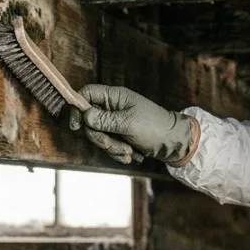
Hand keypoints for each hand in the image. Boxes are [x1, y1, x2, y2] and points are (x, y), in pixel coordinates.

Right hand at [69, 85, 196, 164]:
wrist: (174, 143)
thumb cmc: (155, 128)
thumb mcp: (129, 124)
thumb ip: (105, 120)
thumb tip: (84, 115)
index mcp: (115, 97)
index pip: (87, 94)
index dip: (77, 108)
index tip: (76, 126)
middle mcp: (112, 107)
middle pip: (89, 120)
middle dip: (100, 137)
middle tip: (114, 144)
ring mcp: (115, 122)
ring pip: (98, 136)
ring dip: (112, 148)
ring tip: (129, 152)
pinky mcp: (118, 135)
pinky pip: (107, 145)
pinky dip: (118, 153)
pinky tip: (131, 155)